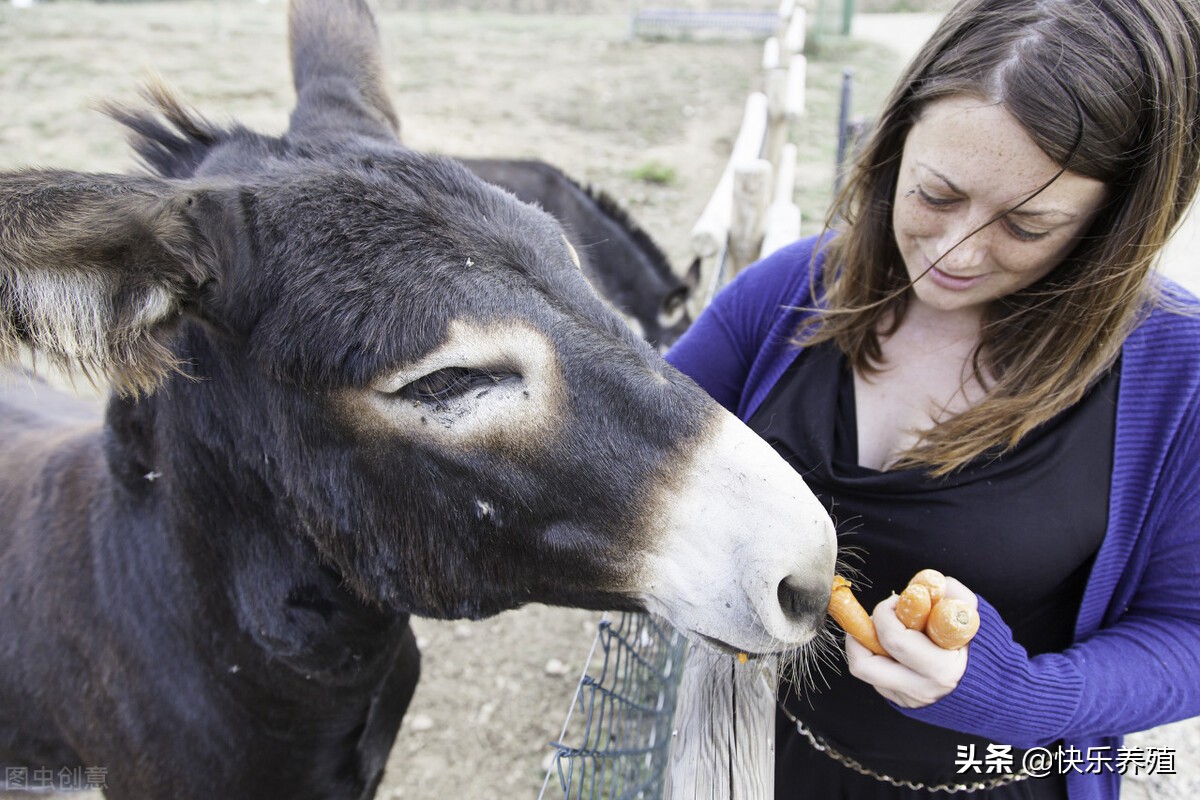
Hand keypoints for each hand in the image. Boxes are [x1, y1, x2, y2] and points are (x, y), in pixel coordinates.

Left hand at [844, 577, 976, 707]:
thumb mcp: (977, 619)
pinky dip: (880, 659)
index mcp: (941, 669)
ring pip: (867, 671)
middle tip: (874, 618)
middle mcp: (921, 689)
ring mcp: (911, 700)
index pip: (893, 639)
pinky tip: (898, 648)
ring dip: (867, 646)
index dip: (886, 612)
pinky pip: (878, 679)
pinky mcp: (904, 705)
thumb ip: (953, 596)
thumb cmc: (988, 653)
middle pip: (864, 664)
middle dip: (859, 633)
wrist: (1002, 695)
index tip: (896, 601)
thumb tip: (925, 583)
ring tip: (885, 630)